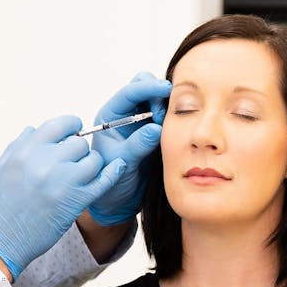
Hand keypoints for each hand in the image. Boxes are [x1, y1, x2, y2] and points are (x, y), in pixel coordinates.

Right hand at [0, 115, 123, 278]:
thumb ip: (18, 146)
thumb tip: (34, 129)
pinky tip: (118, 166)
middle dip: (78, 151)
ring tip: (81, 175)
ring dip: (90, 165)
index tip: (73, 132)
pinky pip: (104, 181)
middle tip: (72, 162)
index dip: (70, 126)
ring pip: (93, 160)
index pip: (59, 125)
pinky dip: (113, 172)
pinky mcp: (76, 202)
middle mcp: (46, 162)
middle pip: (79, 143)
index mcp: (26, 151)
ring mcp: (63, 182)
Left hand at [87, 72, 172, 225]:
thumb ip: (137, 146)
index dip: (148, 88)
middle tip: (163, 118)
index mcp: (111, 116)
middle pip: (144, 86)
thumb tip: (154, 128)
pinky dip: (174, 117)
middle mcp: (126, 114)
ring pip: (158, 98)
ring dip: (167, 106)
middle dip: (158, 95)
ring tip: (167, 128)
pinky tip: (176, 130)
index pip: (129, 93)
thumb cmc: (111, 182)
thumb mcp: (122, 164)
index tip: (166, 90)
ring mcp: (141, 120)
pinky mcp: (155, 129)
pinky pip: (168, 114)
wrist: (119, 200)